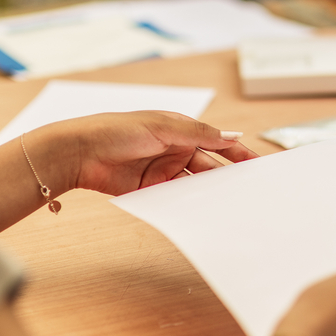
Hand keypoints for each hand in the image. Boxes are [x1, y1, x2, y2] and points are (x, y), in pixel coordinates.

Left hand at [35, 111, 258, 196]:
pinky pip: (173, 197)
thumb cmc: (116, 129)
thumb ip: (199, 133)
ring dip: (207, 192)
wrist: (78, 152)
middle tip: (245, 190)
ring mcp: (161, 170)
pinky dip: (186, 203)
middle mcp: (173, 149)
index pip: (216, 142)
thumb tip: (231, 136)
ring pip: (192, 183)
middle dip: (225, 177)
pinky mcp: (148, 189)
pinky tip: (198, 210)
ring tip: (226, 203)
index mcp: (179, 129)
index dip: (236, 153)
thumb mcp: (162, 126)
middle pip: (208, 166)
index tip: (256, 164)